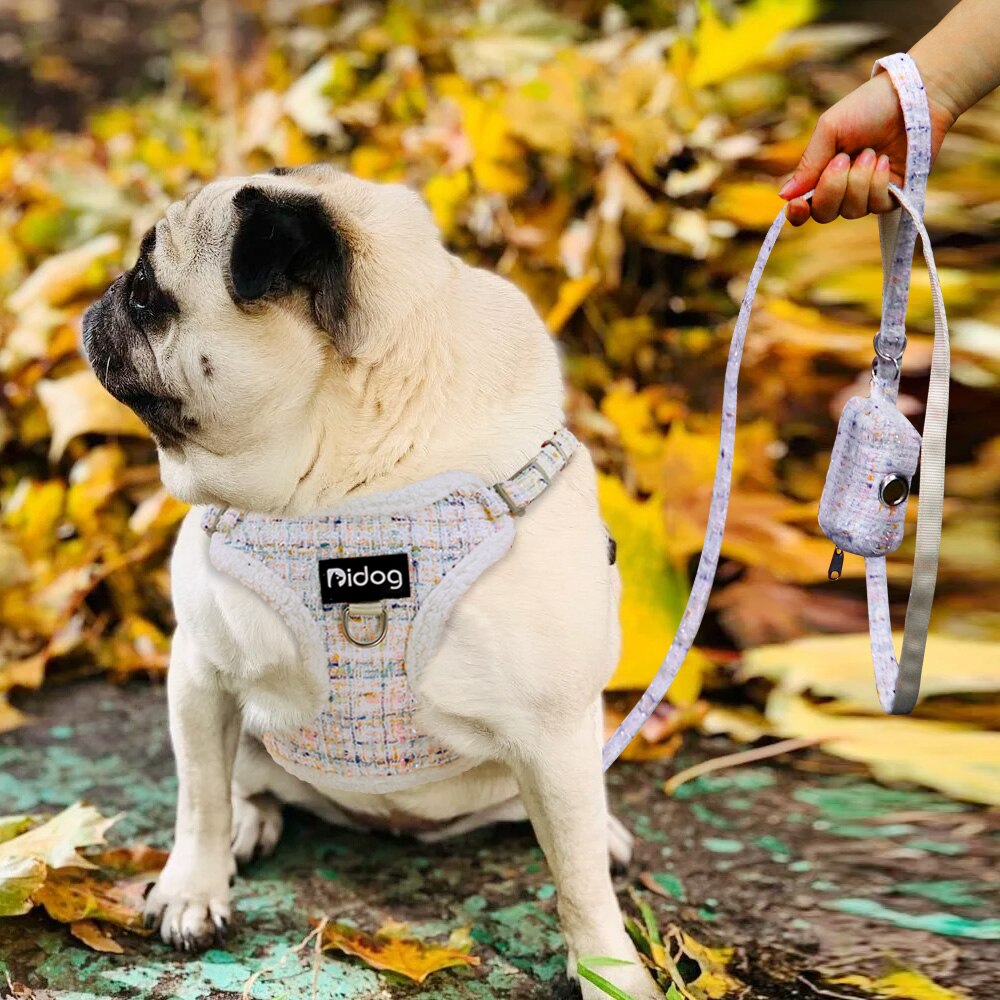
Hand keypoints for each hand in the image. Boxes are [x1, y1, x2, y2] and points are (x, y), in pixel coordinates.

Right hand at [779, 70, 956, 225]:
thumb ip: (809, 163)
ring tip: (871, 153)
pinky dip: (878, 183)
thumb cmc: (869, 106)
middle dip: (832, 188)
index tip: (797, 205)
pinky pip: (876, 206)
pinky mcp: (894, 195)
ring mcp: (868, 194)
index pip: (804, 207)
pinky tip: (884, 161)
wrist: (913, 96)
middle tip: (844, 158)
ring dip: (859, 180)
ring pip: (852, 211)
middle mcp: (843, 188)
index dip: (797, 213)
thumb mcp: (830, 129)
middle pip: (825, 214)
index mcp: (823, 173)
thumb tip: (783, 196)